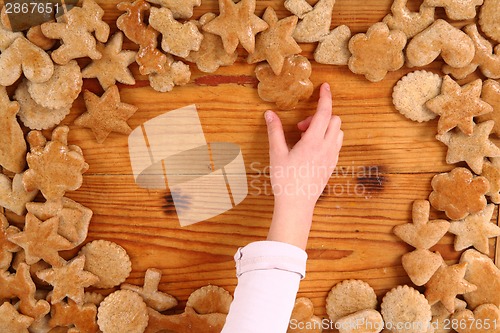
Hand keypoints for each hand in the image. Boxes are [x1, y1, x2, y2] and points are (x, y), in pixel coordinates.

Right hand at [265, 82, 342, 248]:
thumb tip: (269, 114)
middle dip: (320, 116)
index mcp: (313, 142)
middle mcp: (327, 148)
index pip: (325, 112)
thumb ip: (274, 131)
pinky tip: (312, 148)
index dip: (326, 97)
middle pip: (334, 120)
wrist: (297, 205)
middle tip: (301, 127)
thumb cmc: (285, 180)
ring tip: (306, 138)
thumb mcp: (277, 154)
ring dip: (325, 127)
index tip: (326, 87)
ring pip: (338, 132)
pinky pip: (337, 144)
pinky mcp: (332, 165)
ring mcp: (332, 157)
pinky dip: (328, 138)